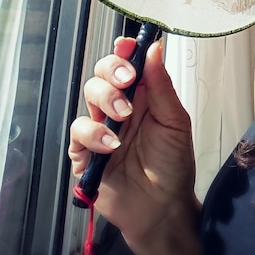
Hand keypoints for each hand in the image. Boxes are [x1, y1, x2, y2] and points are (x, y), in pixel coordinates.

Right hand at [69, 37, 202, 254]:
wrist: (162, 208)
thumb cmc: (174, 163)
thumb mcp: (175, 122)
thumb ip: (162, 86)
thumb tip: (155, 47)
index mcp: (144, 95)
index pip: (128, 63)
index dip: (124, 51)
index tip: (126, 46)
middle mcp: (121, 106)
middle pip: (104, 72)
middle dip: (112, 70)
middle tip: (127, 80)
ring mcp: (102, 127)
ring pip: (90, 94)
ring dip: (106, 100)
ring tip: (123, 118)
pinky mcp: (86, 151)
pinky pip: (78, 131)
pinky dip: (93, 134)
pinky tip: (111, 146)